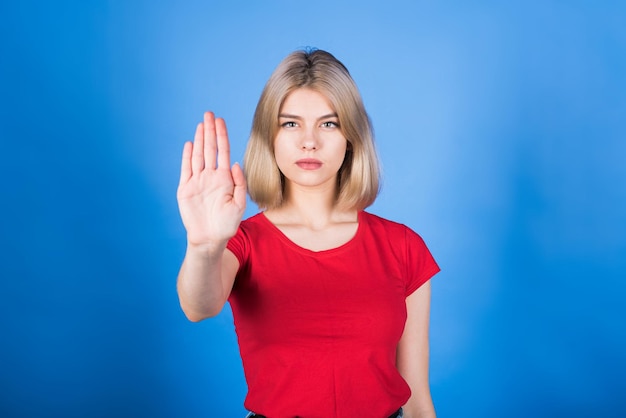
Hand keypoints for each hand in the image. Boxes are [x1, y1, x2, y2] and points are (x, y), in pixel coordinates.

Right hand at [177, 112, 246, 249]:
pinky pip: (186, 169)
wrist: (210, 239)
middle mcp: (210, 177)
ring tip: (201, 124)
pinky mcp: (185, 189)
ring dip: (199, 139)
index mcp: (224, 179)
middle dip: (210, 131)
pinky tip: (190, 144)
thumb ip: (239, 183)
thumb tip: (234, 163)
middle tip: (209, 114)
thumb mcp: (239, 204)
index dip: (222, 136)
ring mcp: (197, 181)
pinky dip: (187, 156)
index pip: (223, 151)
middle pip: (210, 148)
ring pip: (198, 155)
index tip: (221, 121)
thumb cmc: (227, 224)